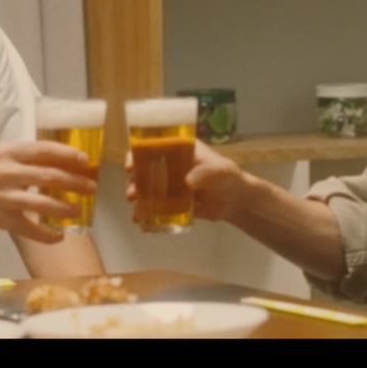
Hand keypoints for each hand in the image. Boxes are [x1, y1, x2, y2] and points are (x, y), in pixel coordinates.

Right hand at [0, 141, 96, 243]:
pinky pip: (28, 229)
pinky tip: (59, 236)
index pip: (43, 150)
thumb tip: (68, 162)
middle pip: (47, 176)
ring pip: (40, 203)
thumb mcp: (3, 156)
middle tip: (92, 187)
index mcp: (9, 153)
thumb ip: (29, 158)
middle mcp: (6, 173)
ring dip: (63, 207)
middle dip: (74, 182)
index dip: (67, 154)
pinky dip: (46, 235)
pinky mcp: (0, 219)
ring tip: (78, 209)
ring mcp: (3, 197)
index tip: (86, 160)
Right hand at [127, 139, 268, 223]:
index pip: (154, 146)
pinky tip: (141, 221)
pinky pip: (155, 204)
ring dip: (138, 197)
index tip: (130, 166)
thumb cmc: (228, 178)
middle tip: (132, 194)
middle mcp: (170, 164)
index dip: (138, 153)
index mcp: (179, 149)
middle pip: (145, 168)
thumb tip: (187, 181)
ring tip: (136, 210)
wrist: (236, 202)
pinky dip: (146, 212)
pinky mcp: (171, 201)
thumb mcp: (219, 170)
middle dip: (134, 180)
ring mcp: (170, 183)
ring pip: (147, 187)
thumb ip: (205, 173)